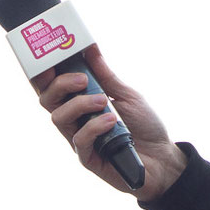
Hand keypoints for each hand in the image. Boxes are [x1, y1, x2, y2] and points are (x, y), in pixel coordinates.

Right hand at [33, 45, 187, 199]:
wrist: (163, 157)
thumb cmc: (145, 126)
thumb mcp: (126, 95)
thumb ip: (106, 76)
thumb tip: (91, 50)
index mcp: (81, 103)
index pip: (53, 86)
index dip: (46, 72)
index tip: (55, 56)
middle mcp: (75, 121)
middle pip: (47, 100)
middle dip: (59, 84)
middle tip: (82, 79)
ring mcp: (80, 140)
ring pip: (59, 118)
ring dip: (79, 104)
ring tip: (102, 101)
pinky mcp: (88, 159)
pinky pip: (79, 140)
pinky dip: (94, 127)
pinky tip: (111, 122)